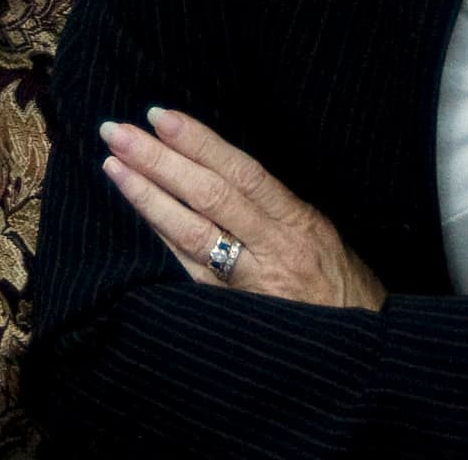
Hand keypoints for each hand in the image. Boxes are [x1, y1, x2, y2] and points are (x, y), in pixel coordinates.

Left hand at [99, 106, 384, 309]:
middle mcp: (274, 248)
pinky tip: (135, 213)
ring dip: (148, 197)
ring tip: (113, 166)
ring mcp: (250, 282)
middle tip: (119, 132)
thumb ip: (272, 203)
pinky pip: (190, 269)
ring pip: (192, 233)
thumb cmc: (338, 283)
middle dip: (160, 161)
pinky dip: (161, 238)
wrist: (354, 350)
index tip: (161, 116)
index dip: (201, 142)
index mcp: (297, 221)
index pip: (242, 172)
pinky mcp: (231, 308)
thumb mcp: (318, 232)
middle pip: (210, 196)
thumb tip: (217, 163)